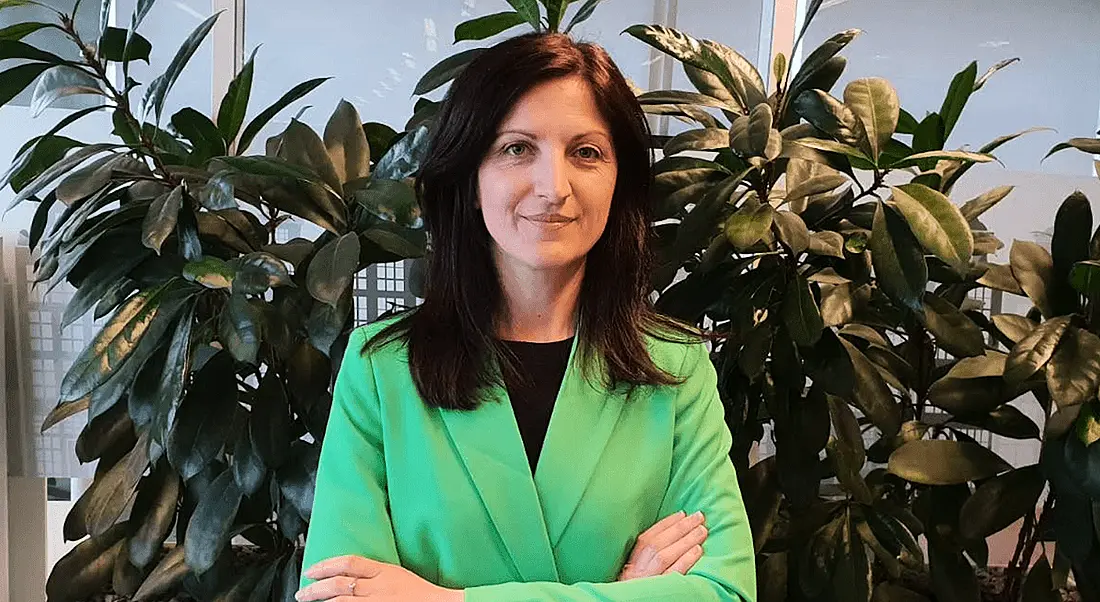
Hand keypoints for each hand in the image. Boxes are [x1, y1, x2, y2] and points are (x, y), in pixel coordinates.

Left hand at [296, 555, 463, 601]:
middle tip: (302, 592)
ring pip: (341, 601)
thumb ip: (376, 573)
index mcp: (384, 571)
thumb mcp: (397, 575)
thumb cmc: (421, 593)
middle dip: (316, 588)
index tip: (312, 569)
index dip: (327, 564)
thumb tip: (352, 574)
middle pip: (339, 583)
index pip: (349, 563)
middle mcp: (377, 587)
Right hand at [617, 510, 707, 580]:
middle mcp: (639, 567)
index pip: (649, 536)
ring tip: (703, 530)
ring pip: (668, 554)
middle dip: (680, 527)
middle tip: (699, 516)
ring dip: (686, 540)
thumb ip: (645, 556)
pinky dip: (686, 559)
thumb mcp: (633, 569)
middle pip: (660, 542)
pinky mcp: (659, 587)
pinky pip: (674, 572)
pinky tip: (698, 551)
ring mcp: (649, 578)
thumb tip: (668, 537)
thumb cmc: (631, 588)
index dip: (666, 523)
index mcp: (632, 559)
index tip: (681, 514)